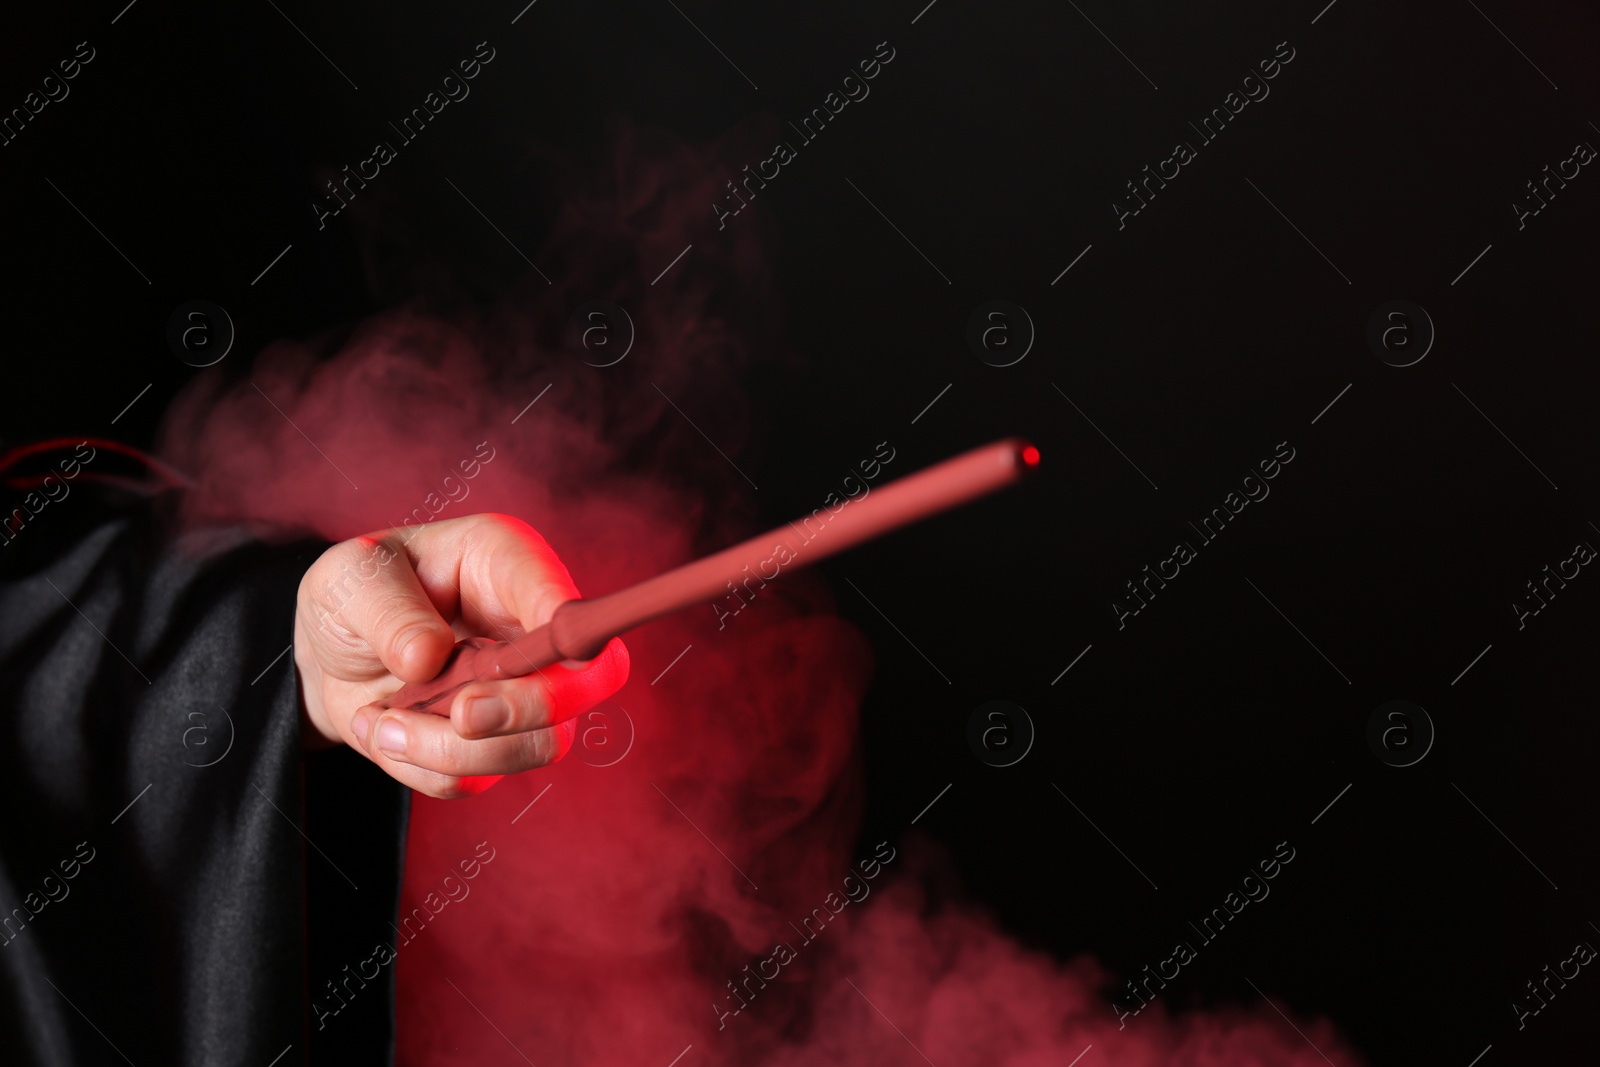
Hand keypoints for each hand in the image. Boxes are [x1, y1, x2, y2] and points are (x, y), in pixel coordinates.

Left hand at [292, 514, 629, 797]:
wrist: (329, 655)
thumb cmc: (352, 596)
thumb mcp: (348, 582)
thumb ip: (387, 612)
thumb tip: (430, 657)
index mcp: (509, 564)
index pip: (565, 602)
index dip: (562, 637)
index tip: (508, 664)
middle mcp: (532, 627)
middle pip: (589, 682)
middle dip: (524, 710)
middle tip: (458, 715)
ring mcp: (523, 690)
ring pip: (538, 744)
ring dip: (452, 751)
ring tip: (384, 724)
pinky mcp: (496, 742)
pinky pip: (479, 779)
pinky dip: (422, 768)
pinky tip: (386, 732)